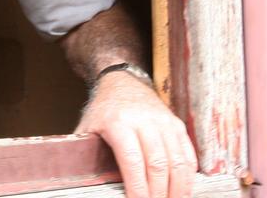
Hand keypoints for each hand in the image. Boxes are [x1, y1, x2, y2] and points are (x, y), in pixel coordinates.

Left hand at [77, 71, 196, 197]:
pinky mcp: (177, 124)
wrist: (122, 81)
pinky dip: (188, 176)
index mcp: (118, 123)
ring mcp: (164, 122)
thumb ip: (82, 154)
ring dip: (177, 189)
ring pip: (177, 161)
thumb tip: (77, 181)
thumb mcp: (87, 128)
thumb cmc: (103, 110)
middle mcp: (144, 121)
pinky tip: (183, 190)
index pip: (132, 162)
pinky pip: (188, 154)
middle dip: (158, 194)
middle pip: (158, 165)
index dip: (138, 189)